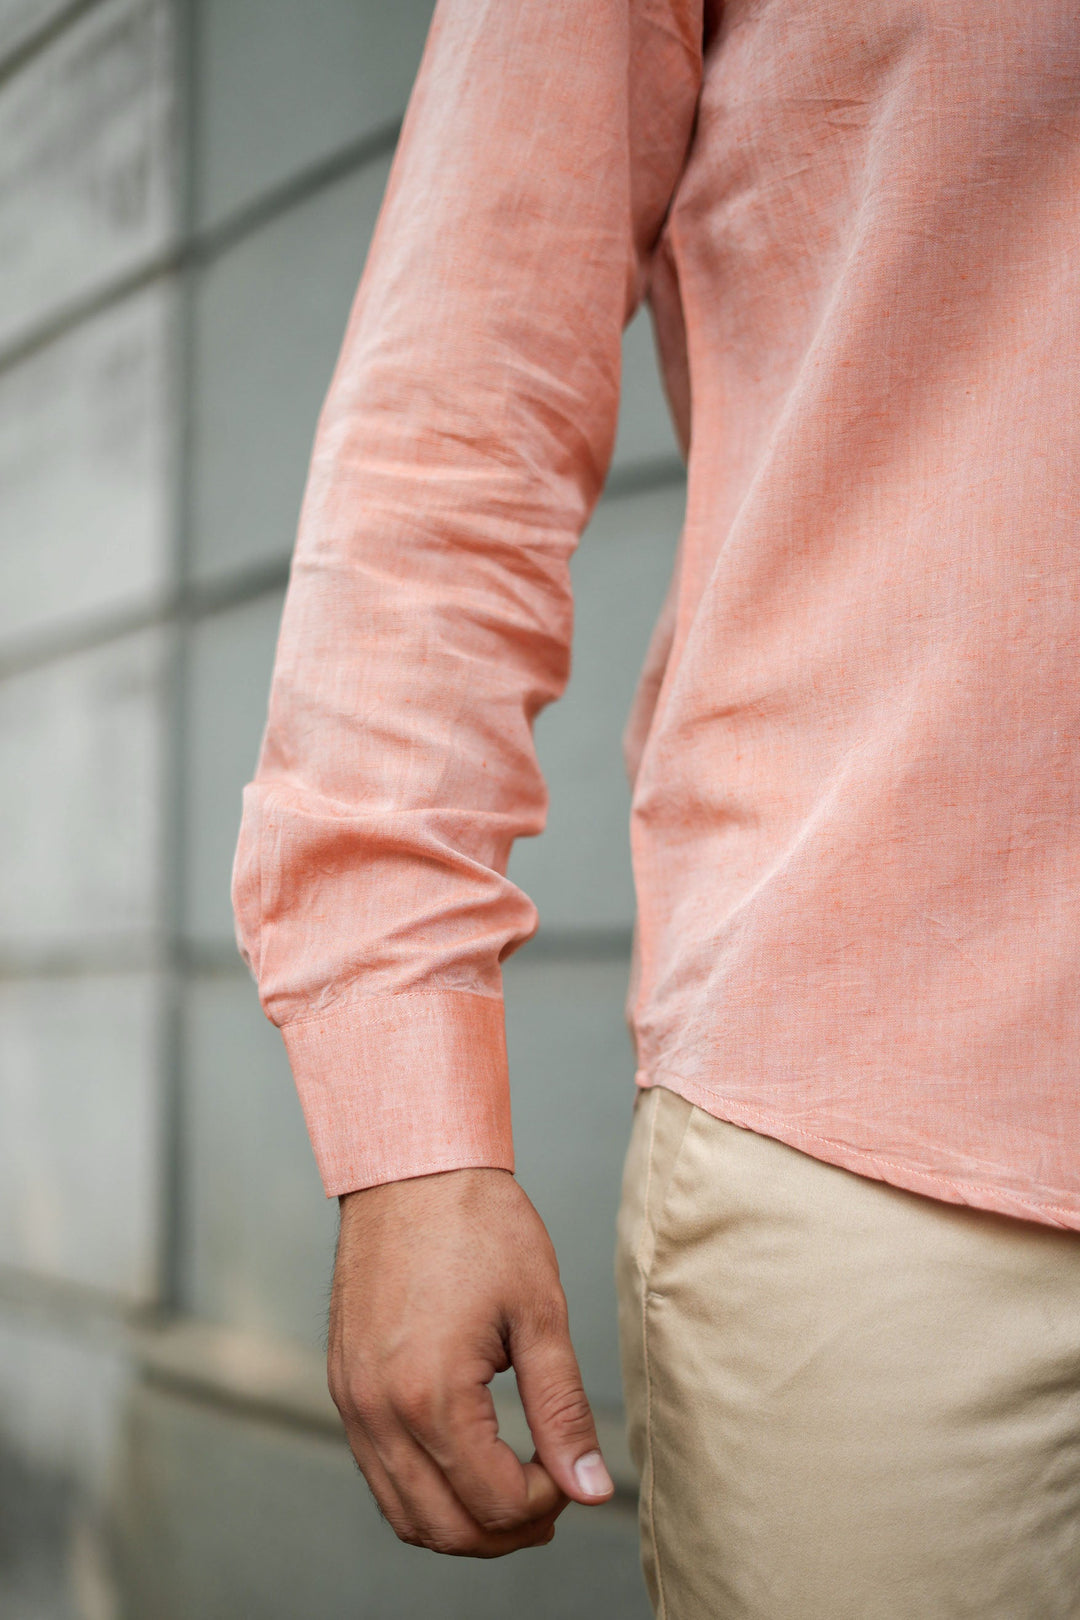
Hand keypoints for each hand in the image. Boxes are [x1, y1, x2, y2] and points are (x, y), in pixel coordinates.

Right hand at [328, 1166, 614, 1556]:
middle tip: (554, 1497)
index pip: (492, 1502)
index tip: (573, 1471)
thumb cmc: (477, 1223)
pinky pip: (378, 1472)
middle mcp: (378, 1410)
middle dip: (506, 1530)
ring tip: (515, 1491)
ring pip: (403, 1512)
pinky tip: (467, 1463)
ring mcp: (351, 1401)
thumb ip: (563, 1410)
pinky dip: (424, 1490)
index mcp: (431, 1394)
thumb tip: (590, 1486)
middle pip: (443, 1527)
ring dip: (462, 1522)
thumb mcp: (539, 1312)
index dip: (545, 1502)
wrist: (410, 1165)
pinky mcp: (343, 1385)